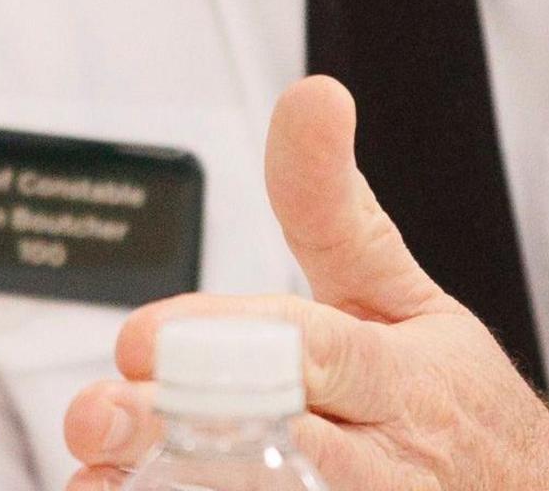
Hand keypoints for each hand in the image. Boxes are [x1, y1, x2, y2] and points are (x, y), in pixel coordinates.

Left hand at [61, 77, 548, 490]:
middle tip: (99, 413)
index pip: (315, 352)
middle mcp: (385, 459)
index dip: (224, 346)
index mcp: (399, 376)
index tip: (137, 339)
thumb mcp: (402, 295)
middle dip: (178, 429)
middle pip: (277, 445)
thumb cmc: (449, 401)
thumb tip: (309, 97)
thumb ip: (334, 210)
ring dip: (180, 489)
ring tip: (102, 475)